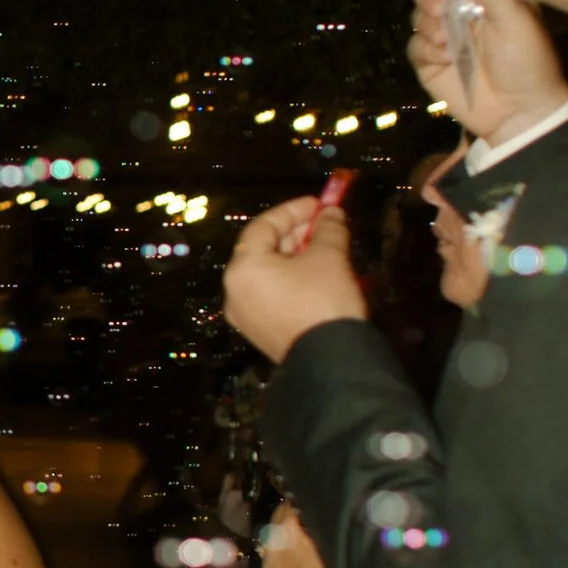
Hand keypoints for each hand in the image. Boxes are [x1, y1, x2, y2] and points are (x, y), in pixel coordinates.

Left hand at [222, 195, 369, 362]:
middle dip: (296, 233)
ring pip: (269, 273)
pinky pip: (272, 295)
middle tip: (326, 224)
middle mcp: (235, 292)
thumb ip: (328, 228)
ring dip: (297, 256)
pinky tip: (318, 275)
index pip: (263, 226)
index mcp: (243, 269)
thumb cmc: (324, 301)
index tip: (320, 203)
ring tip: (327, 247)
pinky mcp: (261, 333)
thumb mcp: (329, 257)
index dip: (293, 211)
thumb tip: (331, 213)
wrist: (331, 364)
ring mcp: (246, 316)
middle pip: (263, 249)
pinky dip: (292, 279)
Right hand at [408, 0, 567, 143]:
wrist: (521, 112)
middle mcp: (464, 10)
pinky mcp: (431, 62)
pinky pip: (414, 45)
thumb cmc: (528, 61)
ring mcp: (446, 36)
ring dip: (429, 24)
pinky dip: (426, 50)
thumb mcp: (516, 17)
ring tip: (447, 41)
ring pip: (418, 14)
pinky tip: (447, 60)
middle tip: (441, 10)